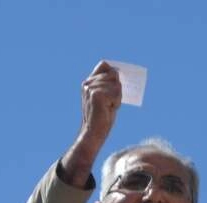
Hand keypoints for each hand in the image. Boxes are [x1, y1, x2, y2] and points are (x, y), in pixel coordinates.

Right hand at [61, 62, 121, 186]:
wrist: (94, 132)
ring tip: (108, 107)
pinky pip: (116, 93)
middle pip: (114, 75)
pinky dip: (116, 102)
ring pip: (117, 85)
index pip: (104, 65)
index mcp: (88, 82)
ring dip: (117, 97)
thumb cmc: (102, 117)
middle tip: (110, 103)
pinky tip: (108, 109)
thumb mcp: (106, 98)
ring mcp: (91, 88)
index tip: (117, 82)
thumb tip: (118, 73)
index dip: (113, 71)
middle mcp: (88, 83)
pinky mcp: (97, 94)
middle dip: (117, 89)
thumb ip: (110, 85)